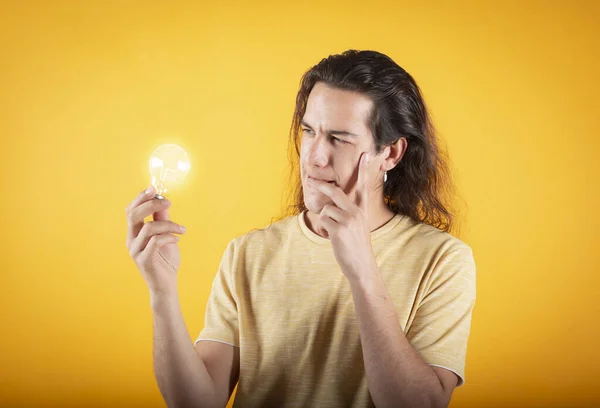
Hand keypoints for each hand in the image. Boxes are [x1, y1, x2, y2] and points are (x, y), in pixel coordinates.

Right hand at [125, 186, 185, 293]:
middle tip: (168, 202)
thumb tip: (163, 200)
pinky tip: (177, 240)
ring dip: (169, 225)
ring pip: (149, 228)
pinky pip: (155, 242)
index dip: (140, 197)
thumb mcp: (166, 235)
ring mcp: (136, 250)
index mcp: (134, 232)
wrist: (166, 284)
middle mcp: (131, 240)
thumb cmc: (165, 260)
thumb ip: (162, 219)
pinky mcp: (144, 260)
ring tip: (182, 229)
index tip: (153, 188)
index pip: (130, 210)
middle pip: (133, 214)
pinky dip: (168, 237)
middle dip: (151, 204)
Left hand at [308, 152, 376, 281]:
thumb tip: (332, 201)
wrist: (361, 266)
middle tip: (313, 182)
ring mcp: (348, 221)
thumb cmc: (356, 245)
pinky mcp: (339, 230)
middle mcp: (357, 212)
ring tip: (333, 231)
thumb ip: (350, 211)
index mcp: (363, 210)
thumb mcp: (358, 225)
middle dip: (323, 187)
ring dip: (325, 219)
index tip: (367, 154)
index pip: (363, 186)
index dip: (364, 170)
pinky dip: (324, 228)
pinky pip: (323, 220)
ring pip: (326, 209)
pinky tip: (332, 237)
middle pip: (336, 192)